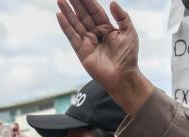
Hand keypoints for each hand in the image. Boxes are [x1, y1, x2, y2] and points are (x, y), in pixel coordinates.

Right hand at [56, 0, 153, 114]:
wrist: (124, 76)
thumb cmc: (129, 56)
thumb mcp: (129, 32)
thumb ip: (122, 16)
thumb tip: (112, 2)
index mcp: (107, 28)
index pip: (95, 11)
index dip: (88, 1)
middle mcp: (96, 34)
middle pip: (83, 15)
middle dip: (76, 4)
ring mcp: (87, 42)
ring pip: (75, 24)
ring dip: (67, 12)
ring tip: (60, 0)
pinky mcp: (81, 51)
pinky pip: (72, 36)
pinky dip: (65, 26)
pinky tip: (59, 15)